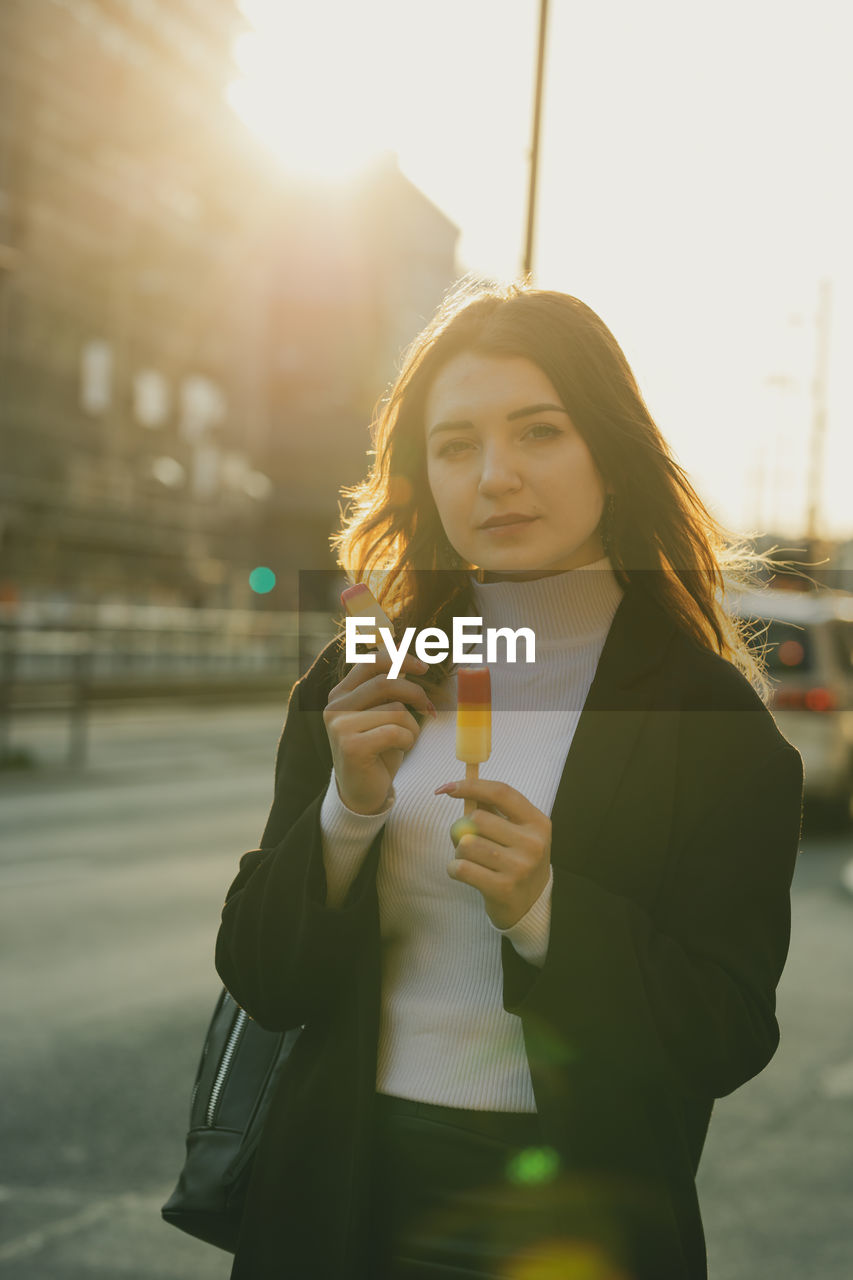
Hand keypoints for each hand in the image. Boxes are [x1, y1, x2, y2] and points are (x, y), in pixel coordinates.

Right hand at [323, 649, 436, 814]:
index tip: (424, 668)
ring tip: (406, 740)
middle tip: (429, 710)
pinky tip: (401, 749)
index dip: (400, 659)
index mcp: (340, 694)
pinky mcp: (351, 746)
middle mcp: (334, 706)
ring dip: (412, 726)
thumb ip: (389, 679)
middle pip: (386, 683)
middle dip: (416, 693)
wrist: (363, 791)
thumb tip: (401, 641)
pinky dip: (407, 739)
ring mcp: (340, 726)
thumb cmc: (377, 749)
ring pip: (395, 710)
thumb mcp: (383, 711)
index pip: (371, 663)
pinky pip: (395, 731)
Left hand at [434, 778, 551, 929]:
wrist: (531, 905)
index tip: (447, 787)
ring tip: (468, 858)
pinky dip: (454, 868)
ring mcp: (520, 867)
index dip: (472, 786)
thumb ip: (493, 810)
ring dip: (458, 850)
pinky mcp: (503, 888)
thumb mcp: (517, 832)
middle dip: (462, 826)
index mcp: (538, 823)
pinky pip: (462, 868)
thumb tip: (459, 787)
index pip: (502, 793)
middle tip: (464, 838)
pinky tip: (462, 872)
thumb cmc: (517, 860)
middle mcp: (533, 843)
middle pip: (478, 818)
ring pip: (467, 843)